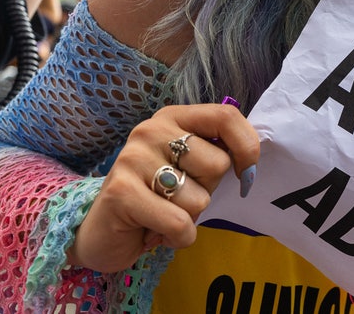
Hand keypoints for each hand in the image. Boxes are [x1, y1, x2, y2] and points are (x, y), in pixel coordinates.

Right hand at [67, 102, 259, 272]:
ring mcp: (133, 159)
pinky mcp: (121, 192)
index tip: (246, 175)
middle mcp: (151, 130)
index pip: (226, 116)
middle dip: (207, 191)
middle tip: (177, 197)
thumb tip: (251, 161)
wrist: (102, 233)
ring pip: (200, 199)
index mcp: (173, 118)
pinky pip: (179, 223)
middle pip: (218, 164)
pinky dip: (177, 238)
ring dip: (189, 218)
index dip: (247, 147)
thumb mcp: (189, 168)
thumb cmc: (156, 198)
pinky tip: (154, 232)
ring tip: (162, 214)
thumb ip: (215, 154)